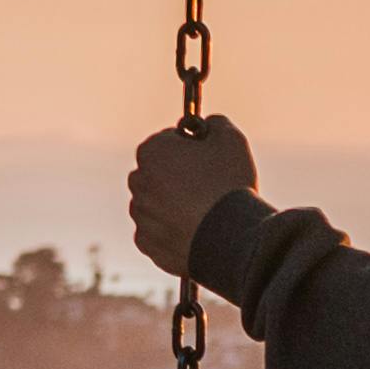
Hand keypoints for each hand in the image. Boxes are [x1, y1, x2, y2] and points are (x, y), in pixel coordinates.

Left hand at [127, 115, 261, 283]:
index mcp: (152, 151)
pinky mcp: (148, 244)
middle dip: (175, 176)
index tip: (207, 158)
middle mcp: (138, 182)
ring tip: (203, 212)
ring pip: (155, 205)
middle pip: (155, 173)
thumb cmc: (229, 185)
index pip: (165, 140)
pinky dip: (172, 232)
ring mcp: (141, 215)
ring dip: (171, 205)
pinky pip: (157, 234)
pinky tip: (195, 231)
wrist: (230, 239)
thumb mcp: (231, 139)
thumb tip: (209, 125)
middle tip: (205, 185)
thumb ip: (216, 123)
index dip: (189, 147)